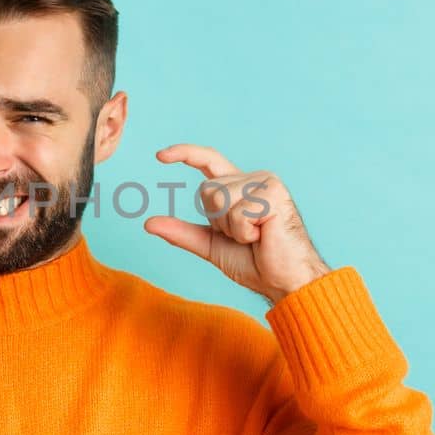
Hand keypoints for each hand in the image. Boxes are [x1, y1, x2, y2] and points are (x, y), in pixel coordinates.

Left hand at [144, 144, 331, 303]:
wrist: (285, 280)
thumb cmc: (255, 263)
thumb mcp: (211, 246)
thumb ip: (182, 233)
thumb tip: (148, 223)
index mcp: (240, 187)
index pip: (208, 160)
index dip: (184, 154)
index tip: (159, 156)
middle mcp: (253, 179)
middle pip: (207, 190)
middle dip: (217, 221)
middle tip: (245, 236)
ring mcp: (266, 183)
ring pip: (219, 199)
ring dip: (232, 228)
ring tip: (256, 236)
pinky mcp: (274, 193)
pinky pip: (237, 213)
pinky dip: (244, 232)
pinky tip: (264, 236)